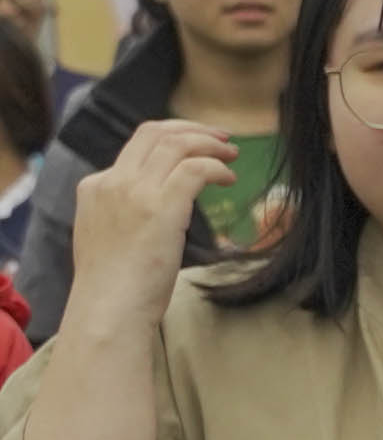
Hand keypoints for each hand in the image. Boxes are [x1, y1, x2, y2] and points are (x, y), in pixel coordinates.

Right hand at [67, 120, 239, 334]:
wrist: (107, 310)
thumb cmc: (115, 287)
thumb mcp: (109, 238)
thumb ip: (124, 215)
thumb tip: (154, 211)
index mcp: (95, 187)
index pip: (135, 148)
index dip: (170, 142)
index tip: (196, 149)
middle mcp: (111, 182)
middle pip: (153, 133)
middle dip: (191, 129)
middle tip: (220, 139)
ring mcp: (133, 192)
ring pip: (176, 144)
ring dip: (209, 144)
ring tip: (231, 155)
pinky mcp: (160, 206)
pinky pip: (195, 168)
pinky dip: (216, 167)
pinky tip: (229, 179)